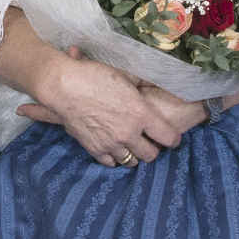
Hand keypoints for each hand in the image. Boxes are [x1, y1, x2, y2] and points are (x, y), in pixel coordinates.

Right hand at [35, 47, 203, 167]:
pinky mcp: (95, 149)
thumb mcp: (125, 75)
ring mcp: (111, 143)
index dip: (173, 139)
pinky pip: (110, 163)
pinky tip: (114, 149)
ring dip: (134, 155)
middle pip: (151, 155)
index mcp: (140, 113)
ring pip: (131, 162)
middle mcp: (128, 132)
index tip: (172, 139)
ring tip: (131, 147)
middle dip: (153, 150)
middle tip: (150, 143)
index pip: (168, 137)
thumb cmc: (95, 76)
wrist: (65, 87)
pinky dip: (114, 158)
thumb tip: (157, 83)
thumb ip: (144, 83)